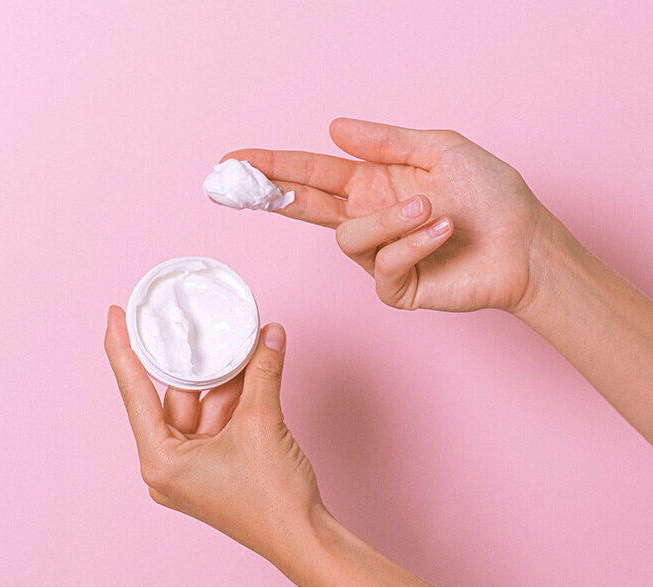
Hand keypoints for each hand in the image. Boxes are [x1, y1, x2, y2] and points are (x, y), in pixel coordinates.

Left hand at [104, 306, 322, 562]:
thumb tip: (270, 335)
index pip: (135, 392)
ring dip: (225, 379)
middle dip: (196, 361)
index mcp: (161, 461)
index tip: (115, 315)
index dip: (123, 349)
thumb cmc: (273, 499)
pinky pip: (218, 422)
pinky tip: (252, 371)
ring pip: (203, 408)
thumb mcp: (263, 423)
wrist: (304, 538)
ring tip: (243, 344)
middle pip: (176, 397)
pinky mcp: (215, 469)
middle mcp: (169, 466)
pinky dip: (235, 398)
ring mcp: (193, 470)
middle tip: (197, 323)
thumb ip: (263, 372)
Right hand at [226, 118, 565, 312]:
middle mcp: (369, 219)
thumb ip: (385, 142)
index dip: (272, 167)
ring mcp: (379, 256)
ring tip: (431, 208)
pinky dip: (414, 244)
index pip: (311, 175)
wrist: (523, 243)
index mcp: (373, 185)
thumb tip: (333, 128)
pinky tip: (442, 231)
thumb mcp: (439, 150)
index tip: (234, 161)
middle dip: (271, 193)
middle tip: (239, 182)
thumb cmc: (489, 195)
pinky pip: (383, 265)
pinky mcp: (394, 287)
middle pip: (304, 208)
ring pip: (349, 238)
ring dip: (390, 220)